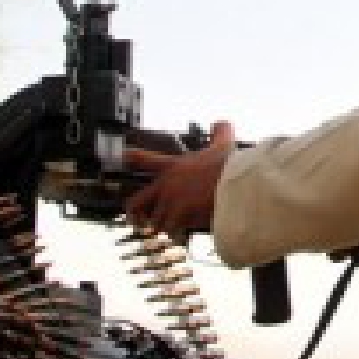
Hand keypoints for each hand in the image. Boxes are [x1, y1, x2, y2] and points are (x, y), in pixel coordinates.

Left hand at [123, 121, 237, 237]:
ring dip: (160, 226)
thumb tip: (221, 121)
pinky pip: (171, 233)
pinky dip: (175, 236)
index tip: (124, 155)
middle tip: (134, 217)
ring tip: (163, 230)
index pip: (145, 159)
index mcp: (172, 166)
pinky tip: (180, 237)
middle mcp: (166, 186)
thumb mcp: (223, 143)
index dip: (133, 157)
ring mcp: (170, 204)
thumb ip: (220, 131)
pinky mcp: (179, 219)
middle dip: (134, 212)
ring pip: (155, 222)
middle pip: (136, 202)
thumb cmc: (228, 164)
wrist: (234, 185)